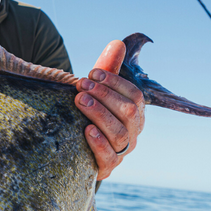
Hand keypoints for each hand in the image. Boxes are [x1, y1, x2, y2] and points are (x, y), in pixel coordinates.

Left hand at [75, 40, 144, 179]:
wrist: (75, 152)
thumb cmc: (89, 117)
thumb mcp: (96, 94)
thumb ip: (106, 72)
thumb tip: (116, 43)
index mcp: (135, 114)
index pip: (134, 95)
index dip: (115, 83)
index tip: (93, 73)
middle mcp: (133, 132)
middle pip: (128, 112)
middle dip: (105, 96)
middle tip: (81, 86)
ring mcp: (121, 152)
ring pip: (118, 133)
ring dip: (99, 114)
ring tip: (80, 101)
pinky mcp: (106, 167)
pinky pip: (108, 157)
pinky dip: (98, 143)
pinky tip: (86, 130)